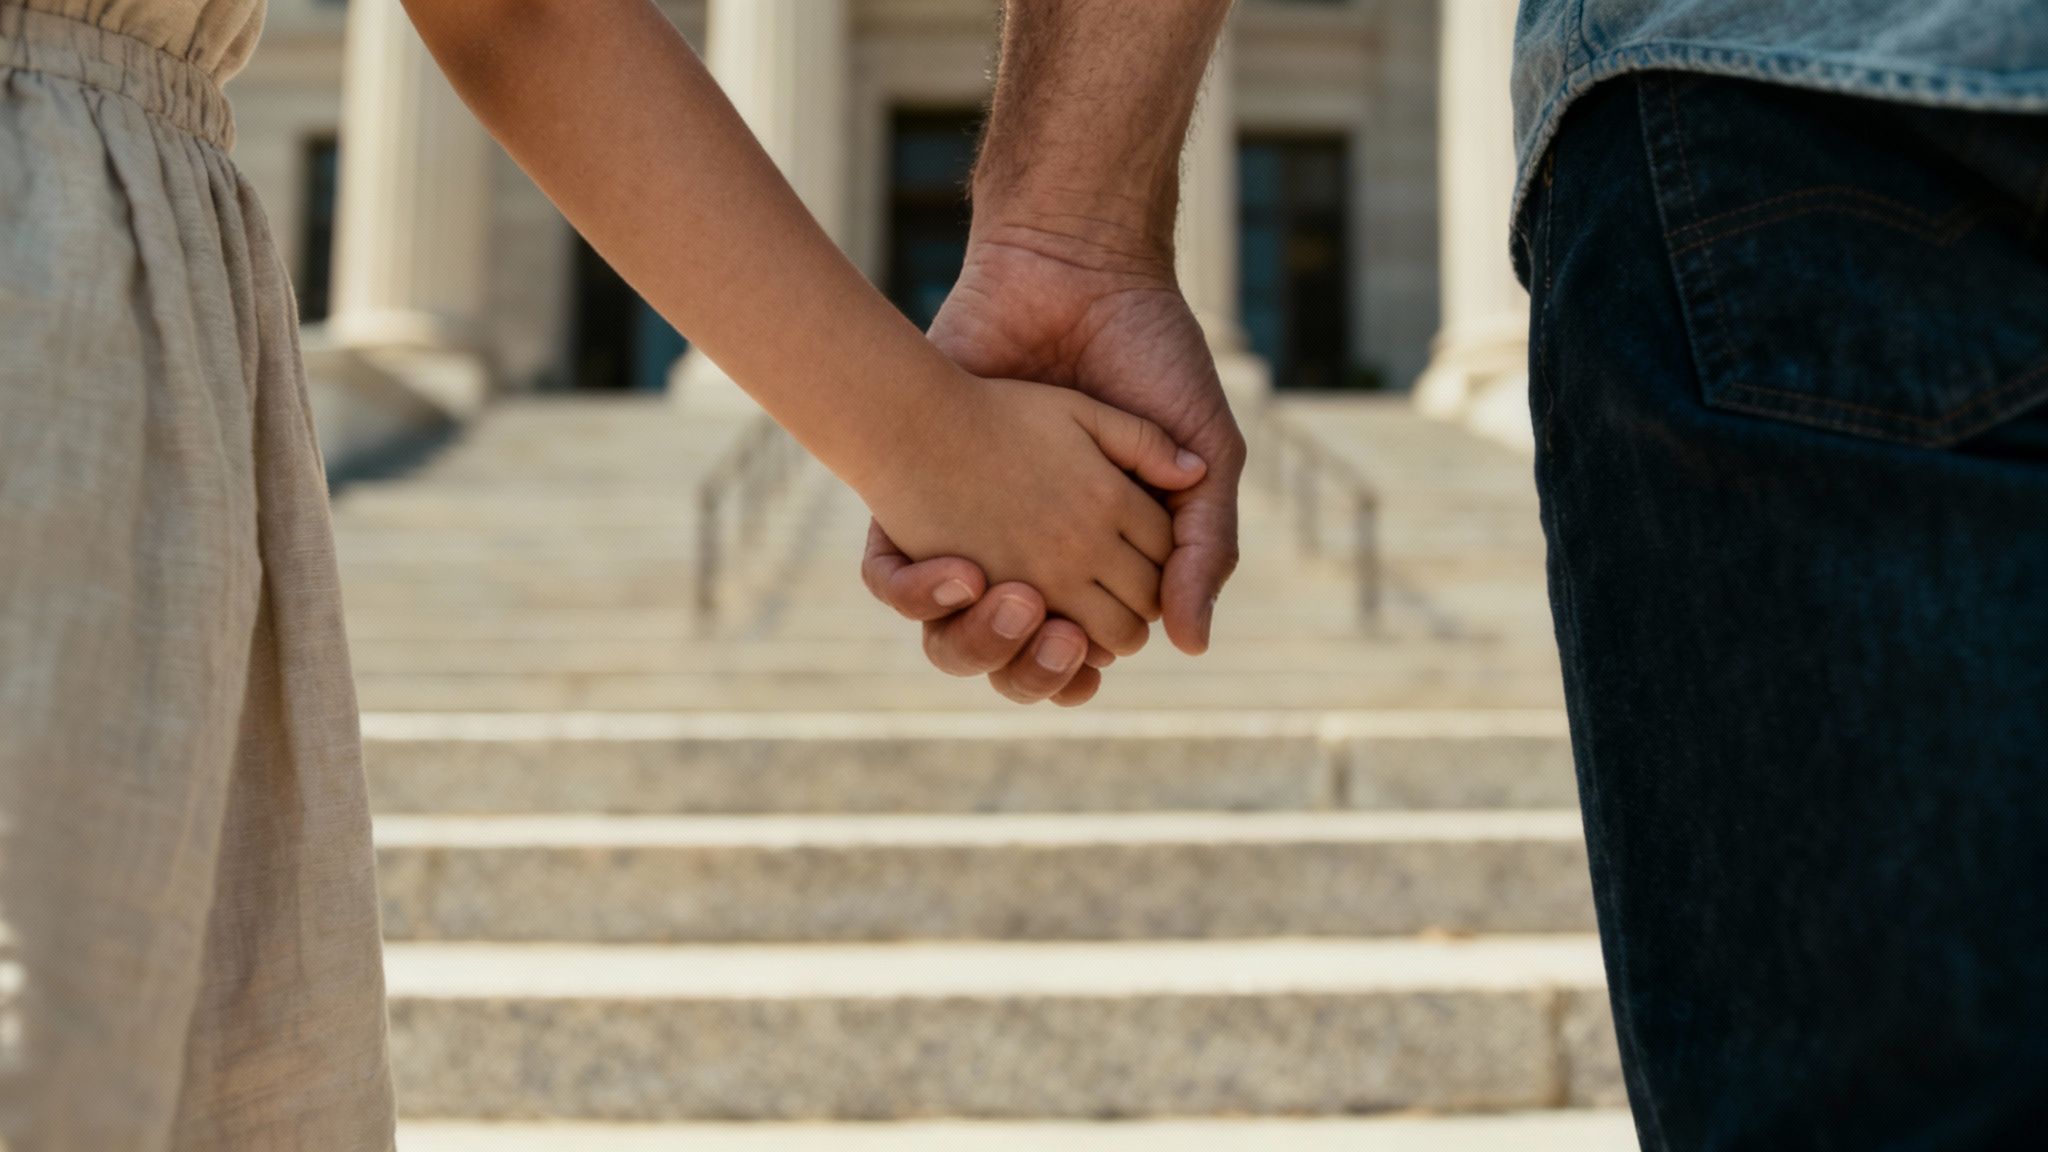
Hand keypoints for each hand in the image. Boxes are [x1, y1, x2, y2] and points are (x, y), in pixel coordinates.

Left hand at [865, 224, 1245, 701]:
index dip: (1083, 666)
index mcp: (1101, 554)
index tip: (1091, 653)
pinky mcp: (911, 499)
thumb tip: (1191, 646)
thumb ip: (1204, 547)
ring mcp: (971, 528)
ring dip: (975, 644)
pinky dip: (917, 593)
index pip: (1087, 647)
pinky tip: (958, 571)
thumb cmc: (1151, 357)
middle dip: (1031, 666)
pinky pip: (892, 580)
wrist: (1073, 270)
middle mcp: (1033, 552)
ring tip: (1013, 607)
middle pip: (1015, 657)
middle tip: (1054, 634)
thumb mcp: (1203, 452)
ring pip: (950, 635)